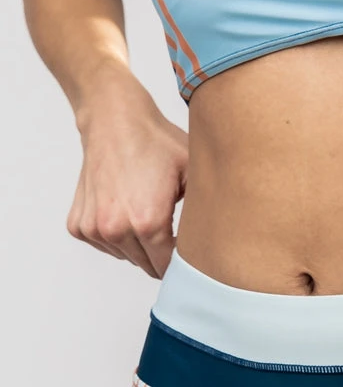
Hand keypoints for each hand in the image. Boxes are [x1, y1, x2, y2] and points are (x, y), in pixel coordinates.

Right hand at [67, 71, 187, 277]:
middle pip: (146, 265)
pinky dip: (117, 235)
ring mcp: (94, 229)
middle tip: (174, 230)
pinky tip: (127, 208)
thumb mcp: (194, 171)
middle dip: (162, 254)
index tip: (192, 253)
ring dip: (139, 245)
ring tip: (148, 211)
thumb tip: (221, 236)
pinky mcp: (78, 225)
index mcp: (148, 222)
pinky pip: (104, 244)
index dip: (183, 262)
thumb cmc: (156, 142)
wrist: (115, 120)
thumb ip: (205, 209)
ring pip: (126, 256)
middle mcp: (116, 230)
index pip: (168, 266)